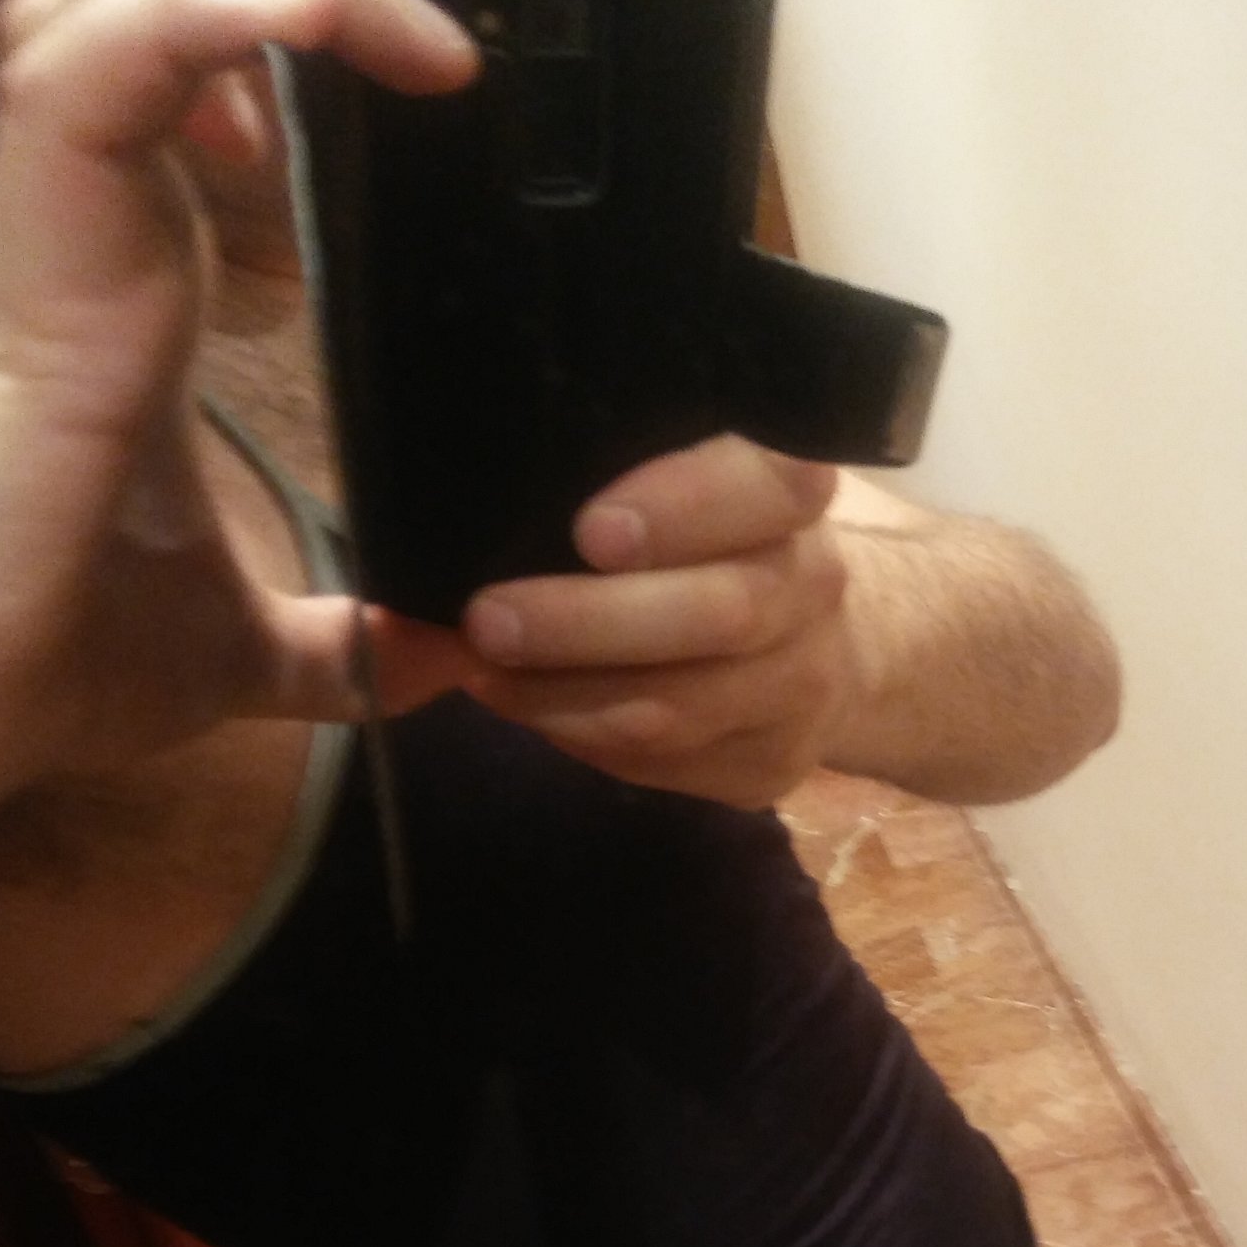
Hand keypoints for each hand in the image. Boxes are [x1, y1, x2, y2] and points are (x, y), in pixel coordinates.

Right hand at [0, 0, 476, 815]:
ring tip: (382, 24)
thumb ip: (337, 643)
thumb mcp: (242, 650)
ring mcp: (47, 221)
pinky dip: (203, 17)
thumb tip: (434, 659)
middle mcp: (79, 217)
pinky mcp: (36, 252)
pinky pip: (98, 68)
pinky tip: (306, 23)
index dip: (276, 19)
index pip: (177, 62)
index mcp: (127, 273)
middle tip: (427, 41)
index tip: (413, 83)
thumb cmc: (65, 658)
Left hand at [441, 434, 860, 812]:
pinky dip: (591, 742)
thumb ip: (581, 480)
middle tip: (489, 622)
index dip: (683, 506)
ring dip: (569, 699)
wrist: (826, 647)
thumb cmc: (706, 541)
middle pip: (720, 613)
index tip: (592, 531)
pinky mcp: (774, 766)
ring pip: (683, 709)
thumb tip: (420, 536)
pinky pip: (670, 766)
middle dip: (591, 623)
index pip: (764, 484)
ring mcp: (804, 684)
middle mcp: (814, 586)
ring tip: (485, 677)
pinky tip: (538, 713)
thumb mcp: (670, 482)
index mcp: (791, 493)